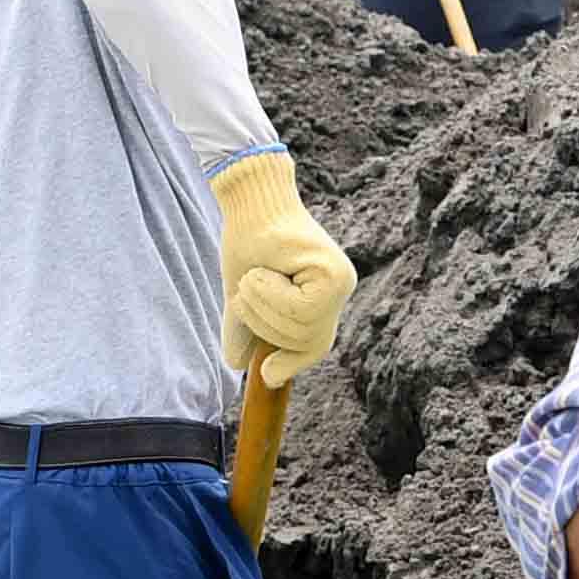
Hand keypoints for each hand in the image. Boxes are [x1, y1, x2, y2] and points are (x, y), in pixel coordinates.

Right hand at [208, 150, 356, 383]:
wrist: (249, 204)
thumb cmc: (248, 244)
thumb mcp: (243, 296)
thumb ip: (246, 329)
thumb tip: (238, 365)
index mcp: (322, 299)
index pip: (314, 346)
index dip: (292, 364)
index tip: (268, 374)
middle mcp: (339, 290)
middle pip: (304, 341)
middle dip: (265, 324)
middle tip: (247, 290)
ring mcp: (340, 281)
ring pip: (301, 328)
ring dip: (264, 306)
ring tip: (254, 276)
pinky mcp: (333, 272)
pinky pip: (299, 309)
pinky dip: (271, 294)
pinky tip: (265, 270)